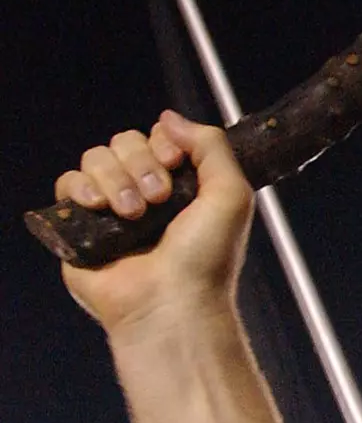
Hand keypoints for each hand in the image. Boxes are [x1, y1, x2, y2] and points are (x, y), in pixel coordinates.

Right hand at [54, 111, 254, 338]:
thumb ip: (212, 146)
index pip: (157, 138)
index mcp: (180, 186)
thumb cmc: (207, 259)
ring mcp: (110, 208)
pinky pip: (68, 182)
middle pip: (124, 141)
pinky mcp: (80, 225)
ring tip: (134, 213)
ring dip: (115, 179)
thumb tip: (170, 119)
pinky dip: (81, 187)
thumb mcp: (231, 195)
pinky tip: (99, 207)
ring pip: (95, 157)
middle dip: (141, 162)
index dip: (162, 143)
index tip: (174, 163)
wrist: (172, 303)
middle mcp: (144, 193)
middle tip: (159, 198)